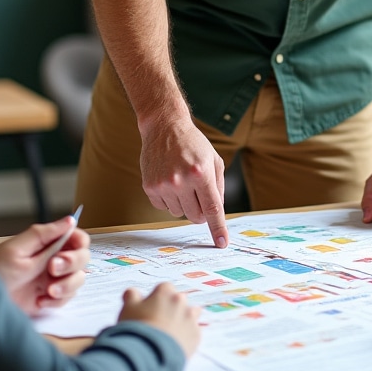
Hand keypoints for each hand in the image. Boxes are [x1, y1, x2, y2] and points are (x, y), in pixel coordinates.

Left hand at [0, 214, 89, 315]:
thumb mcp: (18, 250)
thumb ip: (46, 235)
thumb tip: (70, 220)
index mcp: (48, 243)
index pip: (77, 238)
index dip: (78, 244)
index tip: (65, 252)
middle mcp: (54, 259)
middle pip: (83, 258)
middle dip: (71, 264)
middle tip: (52, 269)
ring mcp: (53, 279)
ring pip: (79, 279)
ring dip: (67, 285)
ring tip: (48, 291)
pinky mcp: (50, 297)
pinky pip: (68, 298)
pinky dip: (57, 301)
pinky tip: (40, 301)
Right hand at [120, 283, 200, 358]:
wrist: (149, 354)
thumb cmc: (137, 329)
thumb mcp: (128, 309)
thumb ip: (131, 297)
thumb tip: (132, 292)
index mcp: (165, 292)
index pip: (164, 289)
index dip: (157, 299)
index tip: (151, 310)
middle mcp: (180, 301)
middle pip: (178, 301)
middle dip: (171, 309)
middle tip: (159, 323)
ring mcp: (190, 318)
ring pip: (191, 314)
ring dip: (184, 319)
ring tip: (171, 333)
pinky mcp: (196, 335)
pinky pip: (194, 332)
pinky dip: (187, 336)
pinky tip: (176, 344)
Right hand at [139, 116, 228, 247]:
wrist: (164, 127)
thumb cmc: (193, 143)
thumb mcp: (214, 159)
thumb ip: (218, 187)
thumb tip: (217, 212)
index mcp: (201, 173)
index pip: (212, 209)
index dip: (218, 228)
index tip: (221, 243)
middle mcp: (182, 180)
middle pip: (196, 216)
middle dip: (200, 212)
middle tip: (198, 194)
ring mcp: (164, 185)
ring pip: (179, 213)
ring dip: (183, 203)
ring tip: (181, 180)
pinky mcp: (150, 187)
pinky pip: (164, 207)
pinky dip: (169, 199)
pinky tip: (169, 180)